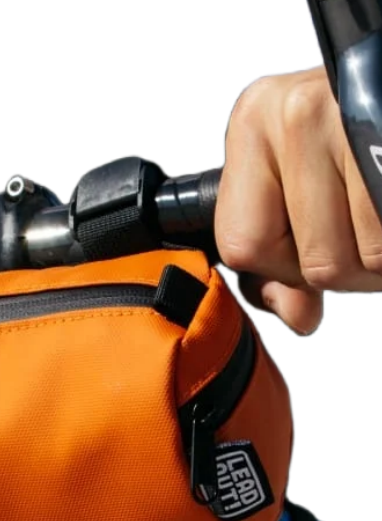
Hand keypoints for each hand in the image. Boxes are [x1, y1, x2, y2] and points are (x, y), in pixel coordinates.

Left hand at [215, 66, 381, 334]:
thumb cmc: (353, 129)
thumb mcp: (300, 187)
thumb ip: (282, 260)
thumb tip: (299, 317)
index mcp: (251, 124)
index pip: (246, 247)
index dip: (284, 267)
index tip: (309, 245)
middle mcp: (292, 111)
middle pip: (315, 260)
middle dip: (348, 266)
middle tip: (364, 231)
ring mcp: (350, 109)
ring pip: (367, 252)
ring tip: (380, 217)